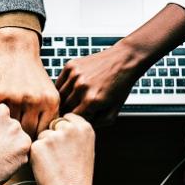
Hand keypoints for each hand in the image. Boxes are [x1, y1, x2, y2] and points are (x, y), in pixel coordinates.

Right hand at [0, 27, 59, 136]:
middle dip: (22, 137)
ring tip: (6, 130)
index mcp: (50, 102)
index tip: (30, 140)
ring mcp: (15, 98)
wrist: (17, 51)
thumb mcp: (49, 93)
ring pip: (11, 126)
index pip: (43, 132)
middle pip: (28, 133)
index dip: (36, 139)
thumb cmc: (34, 76)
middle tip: (16, 138)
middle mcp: (34, 100)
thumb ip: (49, 116)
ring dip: (8, 129)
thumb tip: (45, 142)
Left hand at [30, 113, 95, 184]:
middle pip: (53, 125)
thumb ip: (76, 133)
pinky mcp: (39, 146)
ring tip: (55, 163)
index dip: (63, 130)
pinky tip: (47, 167)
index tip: (65, 142)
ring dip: (44, 146)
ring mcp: (53, 137)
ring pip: (42, 135)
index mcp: (84, 128)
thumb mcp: (86, 148)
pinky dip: (37, 156)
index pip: (67, 117)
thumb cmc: (78, 176)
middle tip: (60, 156)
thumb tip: (61, 124)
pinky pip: (34, 146)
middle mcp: (70, 129)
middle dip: (53, 136)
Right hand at [56, 4, 184, 125]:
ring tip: (73, 100)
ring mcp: (75, 75)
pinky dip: (62, 88)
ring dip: (64, 100)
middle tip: (74, 110)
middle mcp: (82, 87)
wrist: (125, 59)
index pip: (74, 119)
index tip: (78, 119)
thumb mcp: (115, 109)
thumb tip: (81, 125)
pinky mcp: (71, 66)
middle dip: (69, 111)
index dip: (76, 121)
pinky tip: (71, 89)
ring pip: (60, 96)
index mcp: (92, 101)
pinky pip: (59, 83)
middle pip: (65, 108)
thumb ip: (99, 122)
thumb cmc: (121, 85)